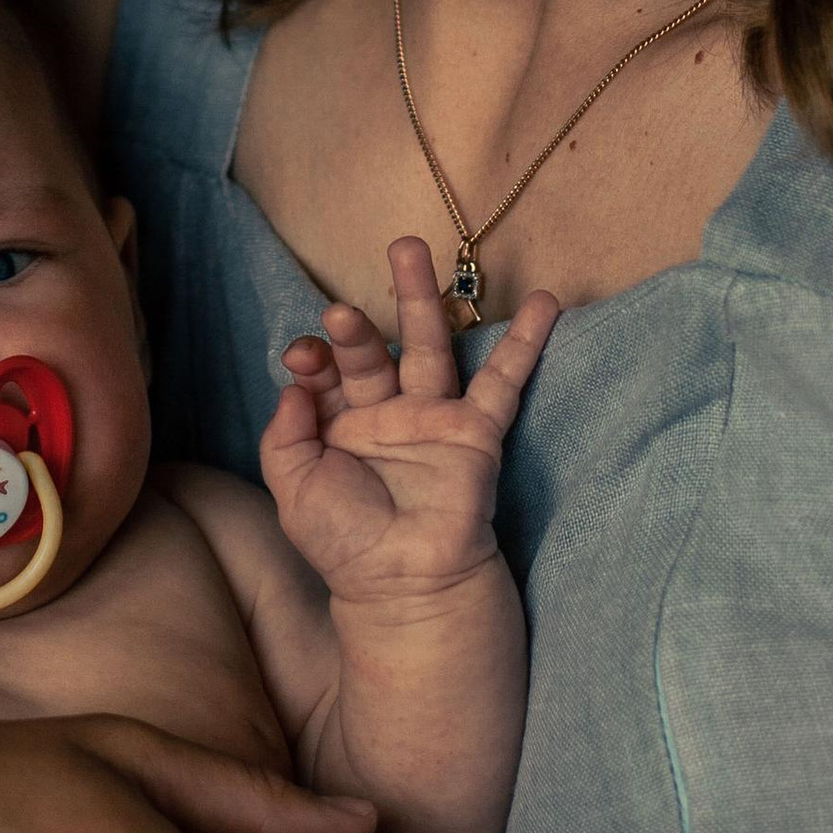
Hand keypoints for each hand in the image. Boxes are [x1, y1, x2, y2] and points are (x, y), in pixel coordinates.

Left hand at [262, 238, 557, 605]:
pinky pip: (504, 381)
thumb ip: (286, 434)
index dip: (314, 358)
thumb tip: (295, 384)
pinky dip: (526, 343)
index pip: (325, 374)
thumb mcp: (293, 489)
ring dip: (422, 298)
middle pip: (373, 350)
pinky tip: (547, 301)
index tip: (304, 357)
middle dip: (359, 319)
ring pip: (429, 347)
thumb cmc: (345, 544)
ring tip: (411, 246)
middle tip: (347, 293)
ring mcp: (432, 419)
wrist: (404, 586)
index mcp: (338, 426)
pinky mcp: (475, 433)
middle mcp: (385, 415)